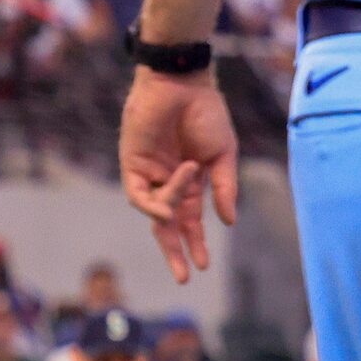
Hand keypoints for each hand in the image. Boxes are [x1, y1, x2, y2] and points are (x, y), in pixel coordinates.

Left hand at [120, 66, 240, 282]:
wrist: (182, 83)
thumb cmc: (206, 114)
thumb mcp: (223, 156)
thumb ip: (224, 188)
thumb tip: (228, 222)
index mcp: (192, 182)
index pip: (191, 221)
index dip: (197, 244)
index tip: (204, 266)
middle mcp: (169, 182)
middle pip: (168, 226)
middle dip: (176, 251)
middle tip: (185, 277)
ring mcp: (149, 174)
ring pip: (157, 210)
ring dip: (174, 205)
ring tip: (189, 174)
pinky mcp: (132, 163)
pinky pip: (139, 195)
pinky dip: (152, 205)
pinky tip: (165, 208)